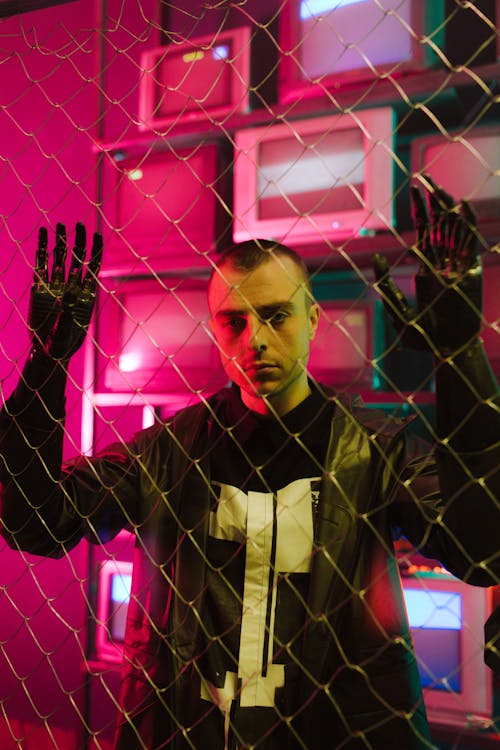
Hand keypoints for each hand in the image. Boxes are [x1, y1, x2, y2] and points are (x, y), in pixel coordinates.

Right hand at [29, 222, 102, 360]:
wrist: (47, 352)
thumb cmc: (61, 346)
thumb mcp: (66, 333)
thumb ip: (68, 315)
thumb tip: (70, 294)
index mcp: (84, 295)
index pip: (93, 267)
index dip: (95, 250)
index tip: (97, 234)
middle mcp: (71, 286)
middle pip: (78, 258)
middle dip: (79, 241)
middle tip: (78, 224)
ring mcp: (55, 285)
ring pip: (60, 257)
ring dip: (60, 241)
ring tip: (59, 224)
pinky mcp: (39, 287)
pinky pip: (41, 263)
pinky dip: (41, 248)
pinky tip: (42, 234)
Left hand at [373, 176, 481, 354]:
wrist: (448, 349)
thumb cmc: (422, 337)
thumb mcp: (398, 312)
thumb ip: (387, 287)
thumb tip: (376, 259)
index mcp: (424, 268)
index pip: (423, 230)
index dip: (420, 209)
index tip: (415, 188)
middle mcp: (442, 262)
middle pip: (438, 223)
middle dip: (432, 200)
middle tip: (424, 177)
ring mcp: (457, 265)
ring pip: (453, 227)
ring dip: (447, 206)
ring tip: (439, 186)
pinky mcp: (471, 271)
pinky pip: (470, 242)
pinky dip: (467, 223)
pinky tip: (461, 207)